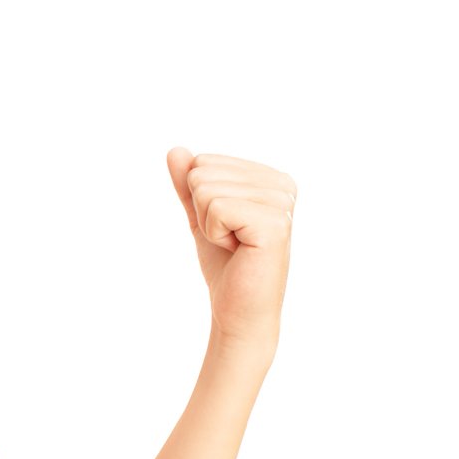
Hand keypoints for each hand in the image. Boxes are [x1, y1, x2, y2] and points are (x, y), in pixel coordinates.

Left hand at [165, 148, 294, 348]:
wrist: (237, 308)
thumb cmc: (225, 264)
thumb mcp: (200, 216)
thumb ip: (188, 184)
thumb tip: (176, 150)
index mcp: (269, 177)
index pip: (203, 162)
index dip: (201, 201)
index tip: (226, 226)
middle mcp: (282, 184)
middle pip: (201, 172)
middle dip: (203, 212)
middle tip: (230, 239)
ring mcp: (281, 202)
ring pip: (206, 189)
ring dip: (209, 225)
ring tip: (236, 245)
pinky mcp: (274, 223)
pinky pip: (216, 208)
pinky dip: (215, 234)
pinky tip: (239, 250)